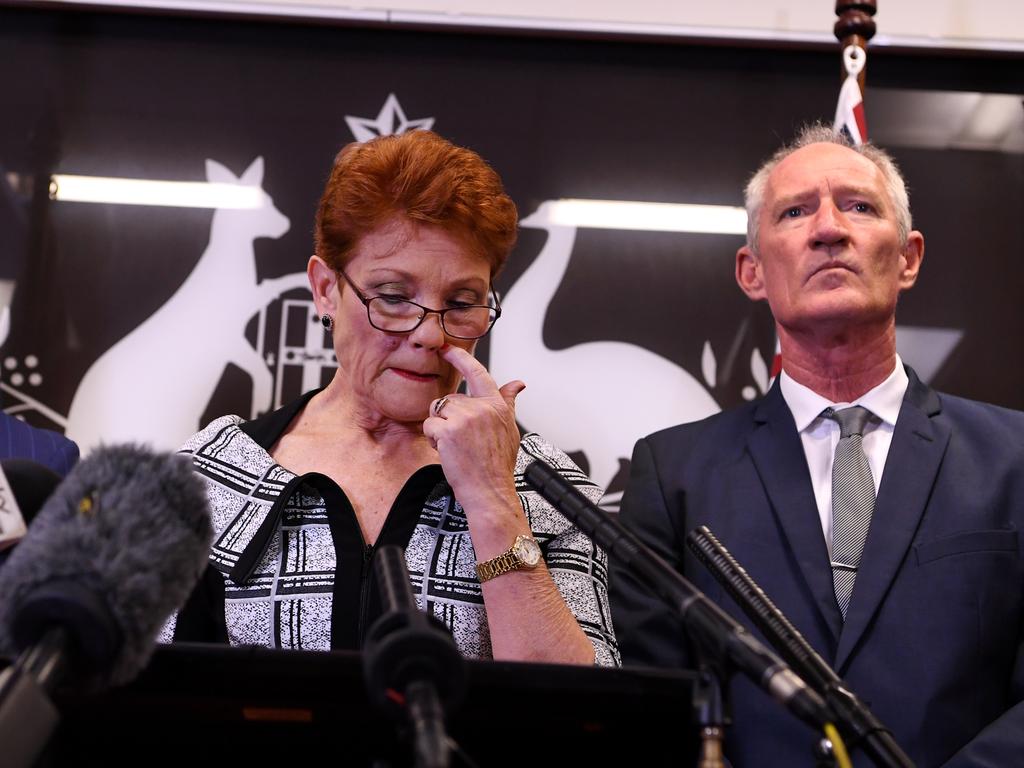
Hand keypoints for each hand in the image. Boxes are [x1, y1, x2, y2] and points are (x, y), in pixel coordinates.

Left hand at [423, 344, 524, 512]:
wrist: (490, 492)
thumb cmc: (498, 465)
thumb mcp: (509, 430)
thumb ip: (509, 403)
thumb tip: (518, 384)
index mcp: (496, 405)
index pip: (477, 373)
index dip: (460, 357)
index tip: (447, 347)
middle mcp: (482, 408)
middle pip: (450, 399)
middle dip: (448, 418)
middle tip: (461, 440)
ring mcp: (465, 418)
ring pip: (437, 412)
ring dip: (439, 429)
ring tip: (456, 447)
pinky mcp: (449, 430)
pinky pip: (429, 426)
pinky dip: (433, 440)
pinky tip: (448, 452)